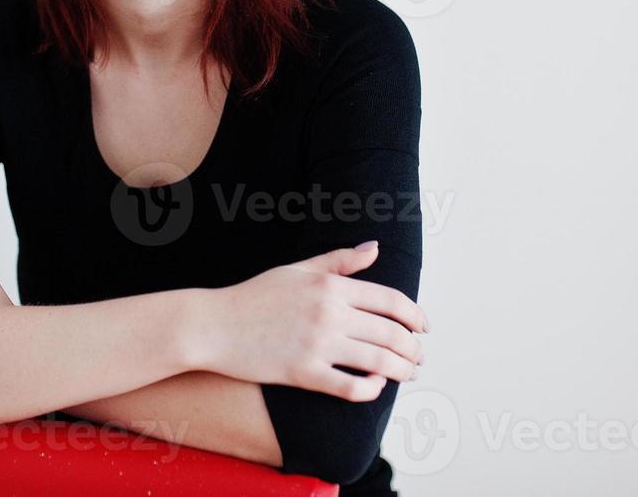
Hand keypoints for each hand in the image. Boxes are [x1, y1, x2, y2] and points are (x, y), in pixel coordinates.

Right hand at [192, 241, 427, 401]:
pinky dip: (372, 389)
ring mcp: (318, 345)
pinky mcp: (304, 374)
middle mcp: (330, 314)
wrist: (212, 325)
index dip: (416, 316)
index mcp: (331, 286)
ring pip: (379, 362)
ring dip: (403, 370)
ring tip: (408, 373)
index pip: (391, 301)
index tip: (424, 327)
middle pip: (392, 333)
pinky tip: (375, 386)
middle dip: (414, 348)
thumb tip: (375, 248)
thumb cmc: (254, 296)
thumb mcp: (298, 269)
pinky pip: (352, 388)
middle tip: (419, 356)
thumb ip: (340, 260)